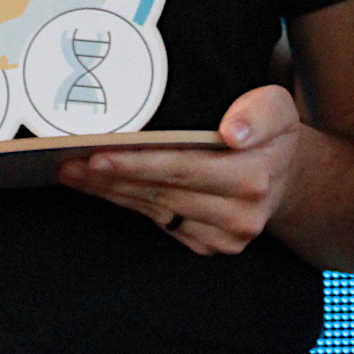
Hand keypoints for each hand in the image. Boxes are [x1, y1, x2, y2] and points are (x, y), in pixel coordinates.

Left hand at [58, 84, 303, 255]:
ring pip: (154, 209)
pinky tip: (101, 188)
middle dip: (111, 178)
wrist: (286, 175)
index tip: (100, 156)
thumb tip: (233, 131)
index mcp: (253, 175)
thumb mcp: (278, 109)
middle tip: (68, 162)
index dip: (139, 163)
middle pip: (161, 191)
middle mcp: (240, 213)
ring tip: (72, 172)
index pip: (184, 168)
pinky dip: (127, 203)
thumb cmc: (269, 133)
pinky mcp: (210, 245)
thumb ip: (260, 113)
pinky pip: (158, 222)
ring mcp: (225, 235)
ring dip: (110, 192)